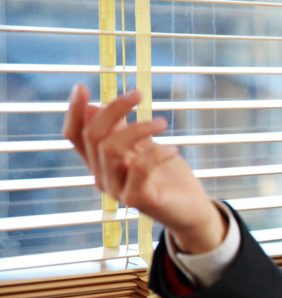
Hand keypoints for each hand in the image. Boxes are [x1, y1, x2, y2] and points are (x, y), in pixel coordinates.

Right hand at [63, 85, 224, 252]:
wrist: (192, 210)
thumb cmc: (168, 175)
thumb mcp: (145, 146)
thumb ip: (122, 130)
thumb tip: (96, 106)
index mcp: (100, 163)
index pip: (75, 136)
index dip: (74, 112)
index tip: (82, 87)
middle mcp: (102, 177)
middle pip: (93, 136)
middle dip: (114, 109)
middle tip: (139, 94)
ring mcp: (117, 190)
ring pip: (111, 149)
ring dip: (138, 129)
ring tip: (163, 123)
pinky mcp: (136, 200)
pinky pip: (138, 168)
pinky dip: (157, 153)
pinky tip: (174, 149)